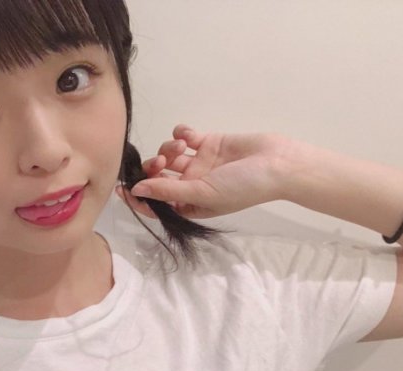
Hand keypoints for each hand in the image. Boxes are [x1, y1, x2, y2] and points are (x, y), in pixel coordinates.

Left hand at [116, 125, 291, 219]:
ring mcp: (200, 163)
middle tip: (160, 163)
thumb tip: (137, 192)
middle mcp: (192, 185)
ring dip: (168, 149)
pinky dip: (181, 134)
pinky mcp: (208, 143)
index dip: (139, 197)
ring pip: (169, 155)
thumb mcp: (202, 194)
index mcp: (190, 204)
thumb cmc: (243, 187)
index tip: (123, 188)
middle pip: (159, 177)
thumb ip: (168, 191)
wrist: (278, 164)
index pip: (157, 203)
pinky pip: (184, 137)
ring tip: (180, 148)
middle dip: (154, 168)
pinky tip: (186, 134)